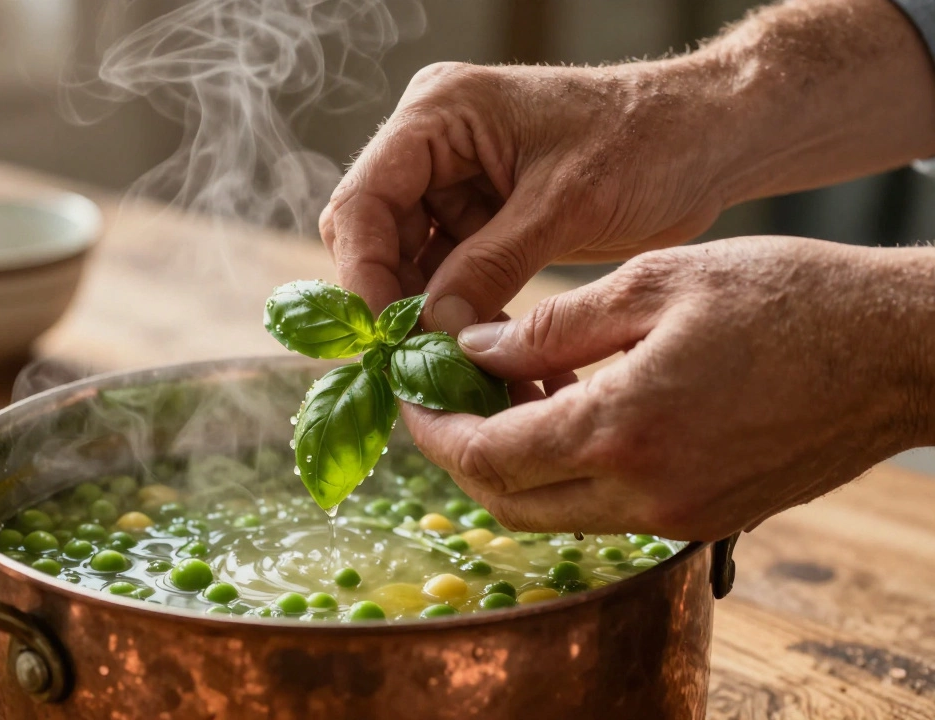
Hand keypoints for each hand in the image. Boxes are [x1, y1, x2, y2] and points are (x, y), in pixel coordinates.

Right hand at [319, 59, 725, 329]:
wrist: (710, 138)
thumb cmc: (649, 141)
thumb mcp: (566, 204)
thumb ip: (490, 265)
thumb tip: (431, 331)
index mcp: (440, 113)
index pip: (364, 200)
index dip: (364, 274)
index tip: (386, 339)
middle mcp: (434, 143)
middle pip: (375, 234)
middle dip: (393, 301)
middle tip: (418, 364)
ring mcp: (456, 182)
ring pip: (408, 264)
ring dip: (427, 318)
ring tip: (455, 370)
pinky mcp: (482, 217)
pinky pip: (448, 275)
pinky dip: (459, 315)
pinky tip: (480, 355)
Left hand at [403, 238, 934, 539]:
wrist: (895, 349)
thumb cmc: (787, 298)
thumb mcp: (655, 284)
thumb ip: (551, 327)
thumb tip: (474, 348)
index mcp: (622, 430)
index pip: (485, 456)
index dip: (432, 428)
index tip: (411, 393)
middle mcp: (645, 493)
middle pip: (508, 501)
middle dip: (461, 452)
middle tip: (444, 396)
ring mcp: (679, 515)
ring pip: (555, 511)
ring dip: (515, 461)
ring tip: (512, 389)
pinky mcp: (707, 518)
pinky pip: (607, 509)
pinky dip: (569, 470)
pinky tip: (574, 409)